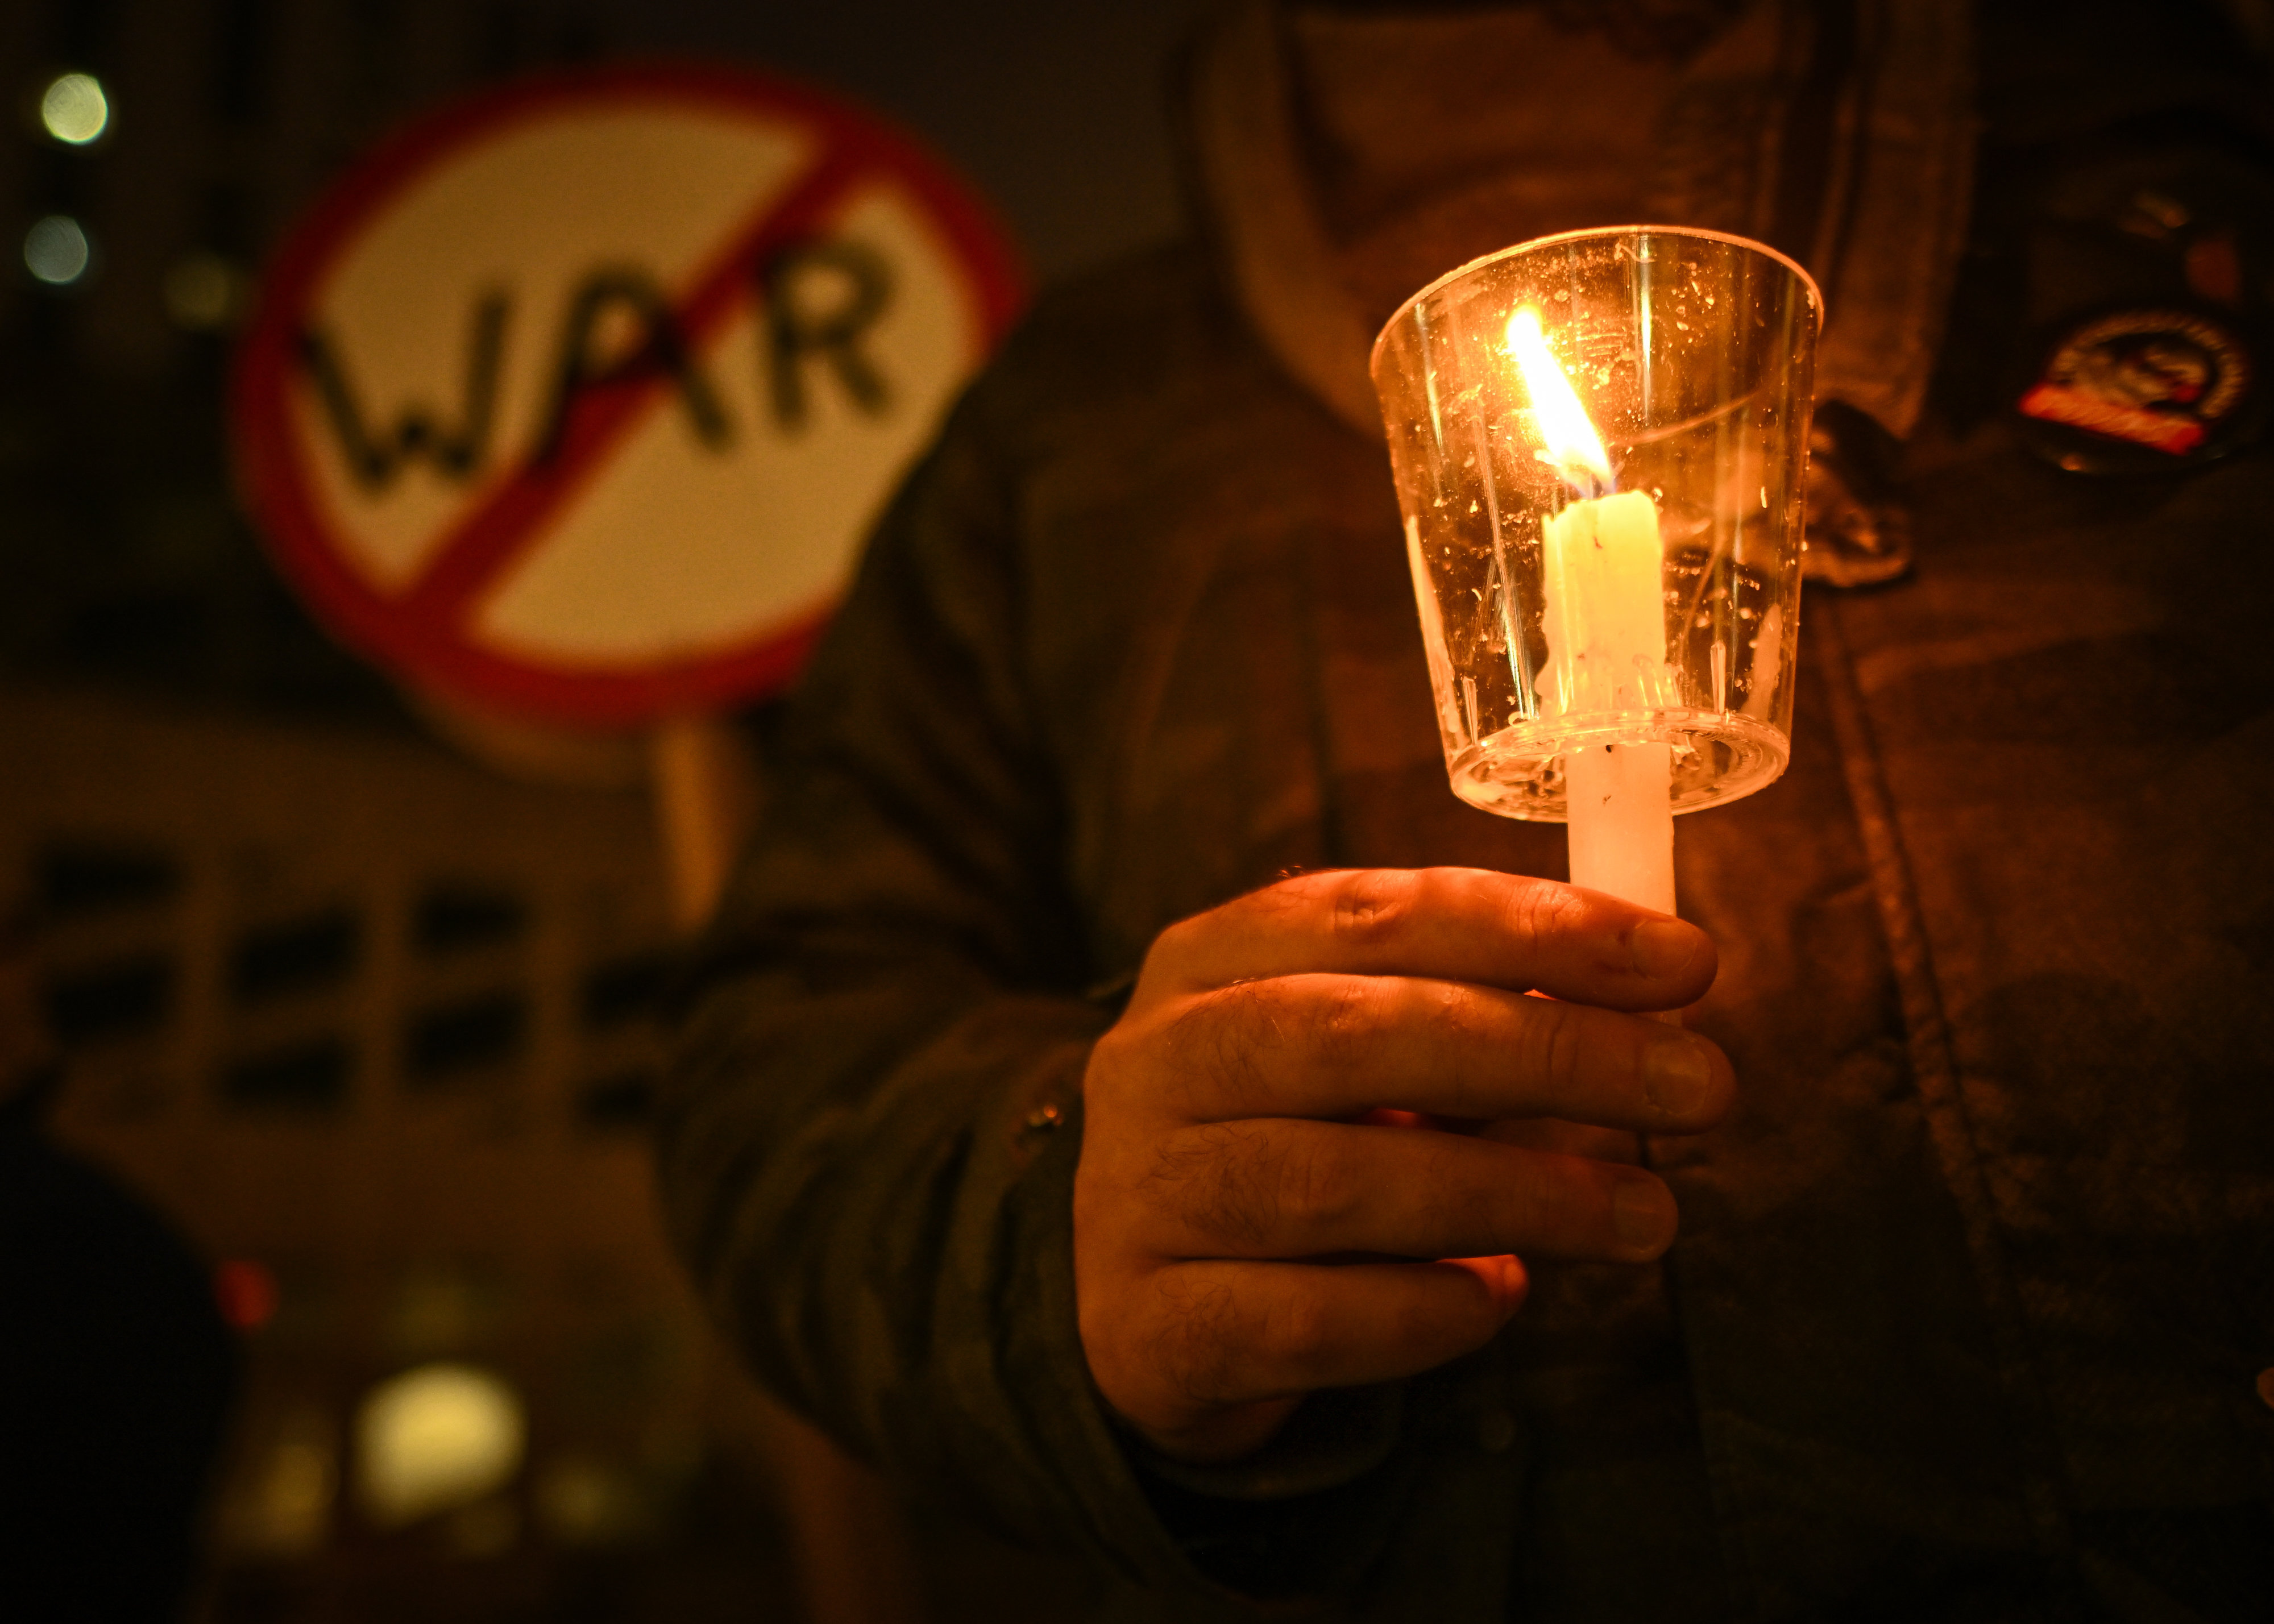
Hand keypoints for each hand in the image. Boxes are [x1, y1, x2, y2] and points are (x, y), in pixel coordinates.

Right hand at [1073, 867, 1730, 1463]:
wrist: (1139, 1301)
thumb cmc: (1288, 1140)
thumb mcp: (1357, 1048)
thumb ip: (1473, 1007)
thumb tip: (1655, 992)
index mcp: (1209, 958)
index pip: (1376, 914)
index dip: (1535, 930)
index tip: (1683, 961)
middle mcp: (1158, 1062)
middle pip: (1359, 1036)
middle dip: (1551, 1053)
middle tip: (1698, 1086)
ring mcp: (1141, 1195)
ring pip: (1338, 1182)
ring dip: (1519, 1194)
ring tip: (1646, 1216)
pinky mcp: (1155, 1328)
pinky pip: (1309, 1320)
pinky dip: (1424, 1308)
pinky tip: (1500, 1293)